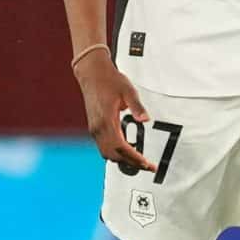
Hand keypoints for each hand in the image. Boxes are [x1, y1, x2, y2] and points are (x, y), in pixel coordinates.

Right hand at [74, 52, 152, 173]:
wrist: (92, 73)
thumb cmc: (109, 80)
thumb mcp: (128, 91)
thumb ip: (137, 107)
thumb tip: (145, 119)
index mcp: (106, 120)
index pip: (121, 148)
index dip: (134, 158)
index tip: (146, 164)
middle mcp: (98, 128)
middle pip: (113, 155)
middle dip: (130, 163)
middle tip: (146, 166)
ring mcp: (94, 128)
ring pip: (106, 153)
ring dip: (121, 159)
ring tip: (138, 160)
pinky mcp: (94, 127)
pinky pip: (103, 146)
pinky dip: (115, 152)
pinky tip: (126, 150)